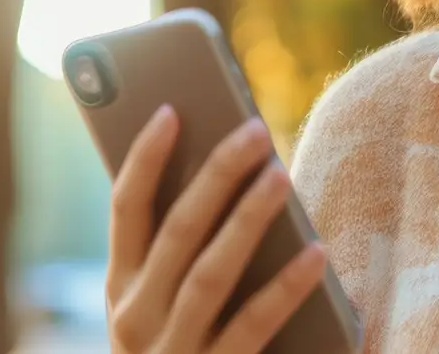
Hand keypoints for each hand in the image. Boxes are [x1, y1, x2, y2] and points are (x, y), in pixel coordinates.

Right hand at [107, 106, 328, 352]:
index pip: (125, 209)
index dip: (144, 158)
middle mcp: (134, 319)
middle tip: (255, 129)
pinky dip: (285, 287)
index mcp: (121, 289)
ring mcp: (170, 353)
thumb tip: (233, 175)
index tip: (171, 109)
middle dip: (215, 175)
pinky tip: (316, 253)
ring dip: (247, 219)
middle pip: (175, 231)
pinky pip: (252, 326)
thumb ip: (186, 252)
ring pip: (209, 272)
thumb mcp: (164, 310)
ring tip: (281, 175)